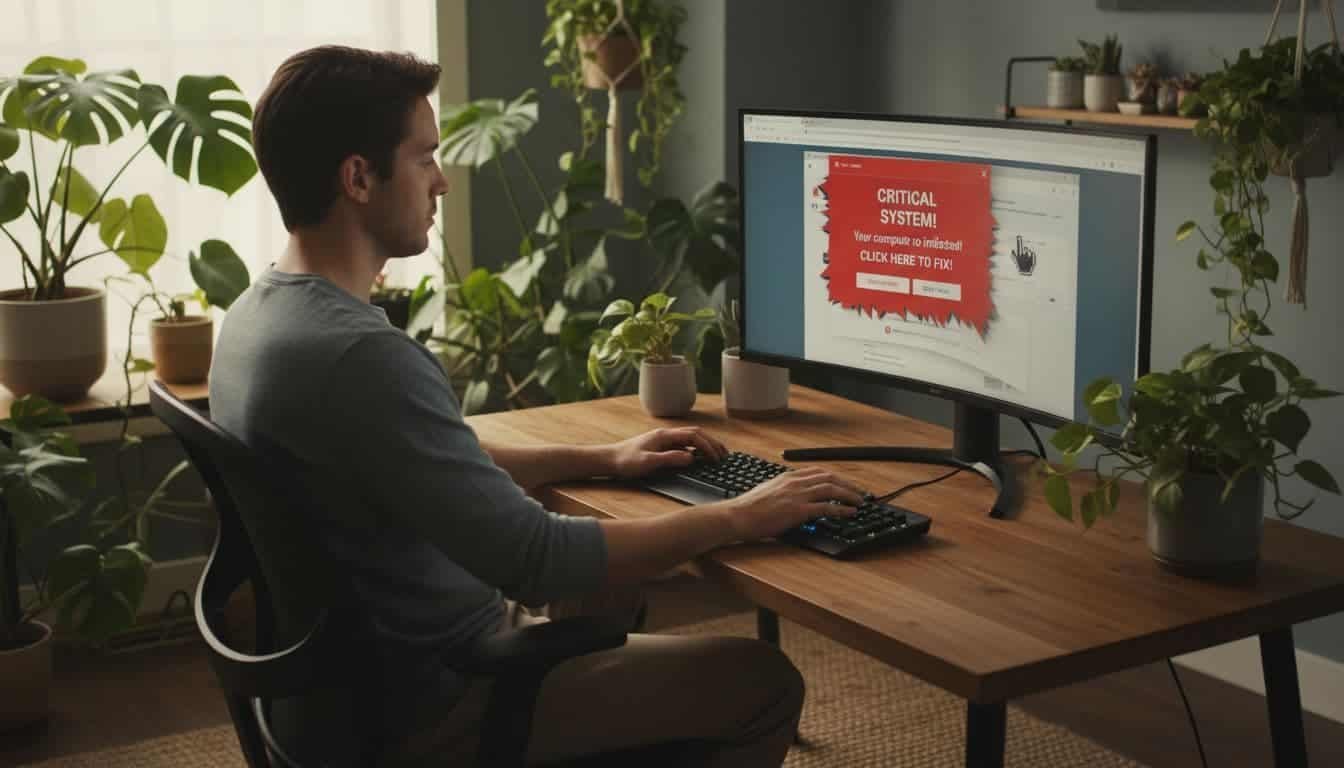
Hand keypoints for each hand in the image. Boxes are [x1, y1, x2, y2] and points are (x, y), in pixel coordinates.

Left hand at [605, 427, 728, 478]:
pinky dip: (696, 449)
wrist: (609, 460)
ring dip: (705, 444)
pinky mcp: (661, 446)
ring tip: (717, 454)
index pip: (693, 437)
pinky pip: (684, 444)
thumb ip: (670, 459)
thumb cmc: (626, 461)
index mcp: (664, 436)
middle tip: (725, 454)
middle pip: (695, 434)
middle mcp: (666, 435)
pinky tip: (700, 457)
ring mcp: (663, 440)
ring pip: (690, 438)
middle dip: (712, 443)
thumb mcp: (648, 462)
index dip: (708, 446)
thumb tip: (691, 458)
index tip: (717, 458)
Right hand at [722, 467, 865, 540]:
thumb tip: (794, 497)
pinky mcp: (797, 510)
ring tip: (860, 501)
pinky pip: (826, 507)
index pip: (818, 471)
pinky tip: (850, 512)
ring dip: (849, 494)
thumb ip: (784, 490)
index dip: (835, 477)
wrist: (737, 516)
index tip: (844, 482)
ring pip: (831, 489)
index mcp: (787, 477)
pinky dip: (842, 509)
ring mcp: (797, 495)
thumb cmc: (748, 508)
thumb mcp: (768, 491)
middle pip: (829, 477)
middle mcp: (795, 482)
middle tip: (859, 492)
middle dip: (847, 484)